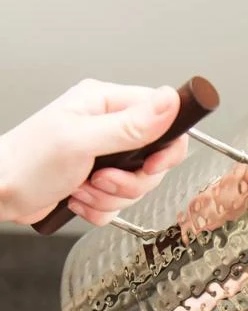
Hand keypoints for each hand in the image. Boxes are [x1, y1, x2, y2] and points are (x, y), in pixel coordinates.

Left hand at [0, 80, 188, 225]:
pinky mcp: (99, 181)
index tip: (151, 164)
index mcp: (106, 103)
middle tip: (103, 178)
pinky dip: (101, 208)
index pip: (163, 117)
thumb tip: (169, 102)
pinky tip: (78, 198)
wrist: (1, 192)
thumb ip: (130, 125)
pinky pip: (120, 203)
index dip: (166, 146)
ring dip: (112, 196)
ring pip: (138, 186)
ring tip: (83, 187)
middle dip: (132, 181)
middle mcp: (109, 127)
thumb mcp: (82, 139)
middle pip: (155, 160)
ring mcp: (105, 156)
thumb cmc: (28, 161)